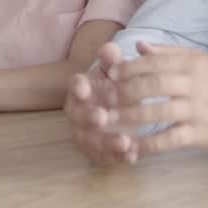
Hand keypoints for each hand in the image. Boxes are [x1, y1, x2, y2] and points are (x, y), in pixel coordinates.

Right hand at [64, 43, 137, 164]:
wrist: (116, 108)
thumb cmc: (113, 85)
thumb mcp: (113, 70)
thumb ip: (112, 60)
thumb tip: (110, 49)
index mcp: (80, 89)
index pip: (74, 86)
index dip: (78, 87)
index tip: (84, 88)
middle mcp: (78, 112)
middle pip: (79, 116)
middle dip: (89, 117)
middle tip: (102, 117)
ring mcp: (85, 133)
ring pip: (91, 140)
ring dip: (107, 142)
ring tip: (124, 142)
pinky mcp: (97, 150)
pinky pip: (105, 156)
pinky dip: (118, 157)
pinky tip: (132, 156)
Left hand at [102, 42, 207, 155]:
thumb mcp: (197, 61)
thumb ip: (167, 54)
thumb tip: (138, 46)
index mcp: (191, 64)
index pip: (155, 63)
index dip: (129, 68)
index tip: (109, 75)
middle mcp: (194, 84)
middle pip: (154, 85)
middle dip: (125, 92)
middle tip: (104, 99)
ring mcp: (197, 110)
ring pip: (159, 112)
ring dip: (130, 118)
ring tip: (109, 122)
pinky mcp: (200, 133)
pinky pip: (171, 139)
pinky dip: (149, 145)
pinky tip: (132, 147)